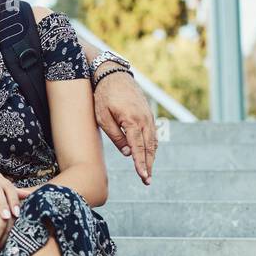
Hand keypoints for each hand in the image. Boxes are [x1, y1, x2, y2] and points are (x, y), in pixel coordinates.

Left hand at [92, 68, 157, 184]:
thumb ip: (115, 136)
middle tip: (147, 181)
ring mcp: (148, 116)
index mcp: (132, 121)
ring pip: (153, 141)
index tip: (144, 176)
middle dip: (149, 165)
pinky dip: (152, 146)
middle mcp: (144, 119)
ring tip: (148, 172)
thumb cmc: (104, 96)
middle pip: (149, 147)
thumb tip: (127, 153)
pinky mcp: (148, 114)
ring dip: (151, 157)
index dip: (141, 164)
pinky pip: (152, 133)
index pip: (138, 148)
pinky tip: (149, 154)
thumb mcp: (103, 117)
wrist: (113, 75)